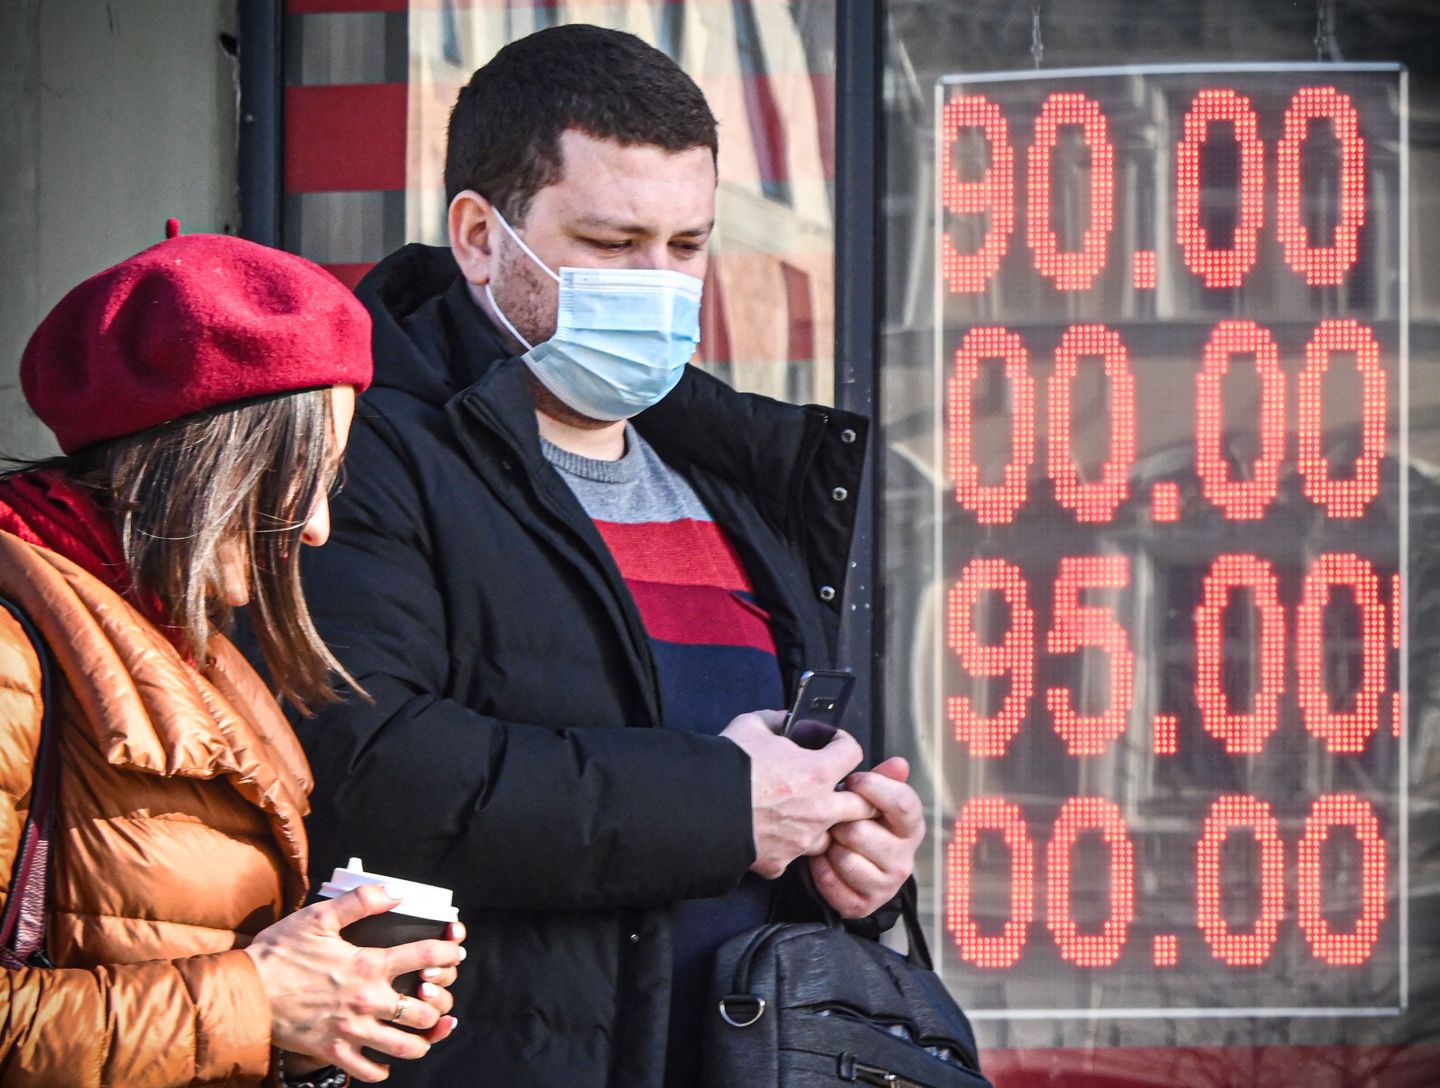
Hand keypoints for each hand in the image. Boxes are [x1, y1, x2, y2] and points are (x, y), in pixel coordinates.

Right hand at [244, 886, 463, 1081]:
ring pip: (405, 1046)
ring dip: (421, 1041)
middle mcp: (366, 1001)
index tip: (456, 952)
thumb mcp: (319, 916)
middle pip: (423, 1011)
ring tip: (424, 1033)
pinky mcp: (333, 1052)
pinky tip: (386, 1059)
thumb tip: (395, 892)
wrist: (243, 994)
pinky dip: (384, 1068)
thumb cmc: (279, 953)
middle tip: (437, 999)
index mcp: (368, 965)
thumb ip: (361, 900)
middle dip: (438, 1006)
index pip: (425, 956)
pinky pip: (370, 1071)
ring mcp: (351, 1031)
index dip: (449, 952)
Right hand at [721, 710, 874, 878]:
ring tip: (801, 813)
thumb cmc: (725, 766)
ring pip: (830, 836)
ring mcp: (801, 840)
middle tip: (835, 785)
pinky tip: (772, 833)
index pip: (853, 753)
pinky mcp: (780, 862)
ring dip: (823, 825)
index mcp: (817, 773)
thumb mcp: (751, 726)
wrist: (697, 808)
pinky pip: (794, 856)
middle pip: (862, 806)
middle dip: (854, 794)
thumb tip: (783, 722)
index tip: (830, 742)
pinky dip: (787, 846)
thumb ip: (776, 721)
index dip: (842, 742)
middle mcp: (818, 810)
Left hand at [809, 756, 924, 918]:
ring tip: (830, 841)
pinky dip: (819, 869)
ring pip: (843, 858)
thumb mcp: (874, 800)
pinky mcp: (863, 905)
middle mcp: (904, 859)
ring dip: (828, 847)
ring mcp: (886, 885)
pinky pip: (830, 882)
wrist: (856, 870)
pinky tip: (822, 860)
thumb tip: (899, 763)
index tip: (853, 781)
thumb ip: (883, 780)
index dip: (873, 788)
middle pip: (860, 832)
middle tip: (836, 819)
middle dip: (840, 822)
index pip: (903, 803)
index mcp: (911, 827)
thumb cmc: (864, 824)